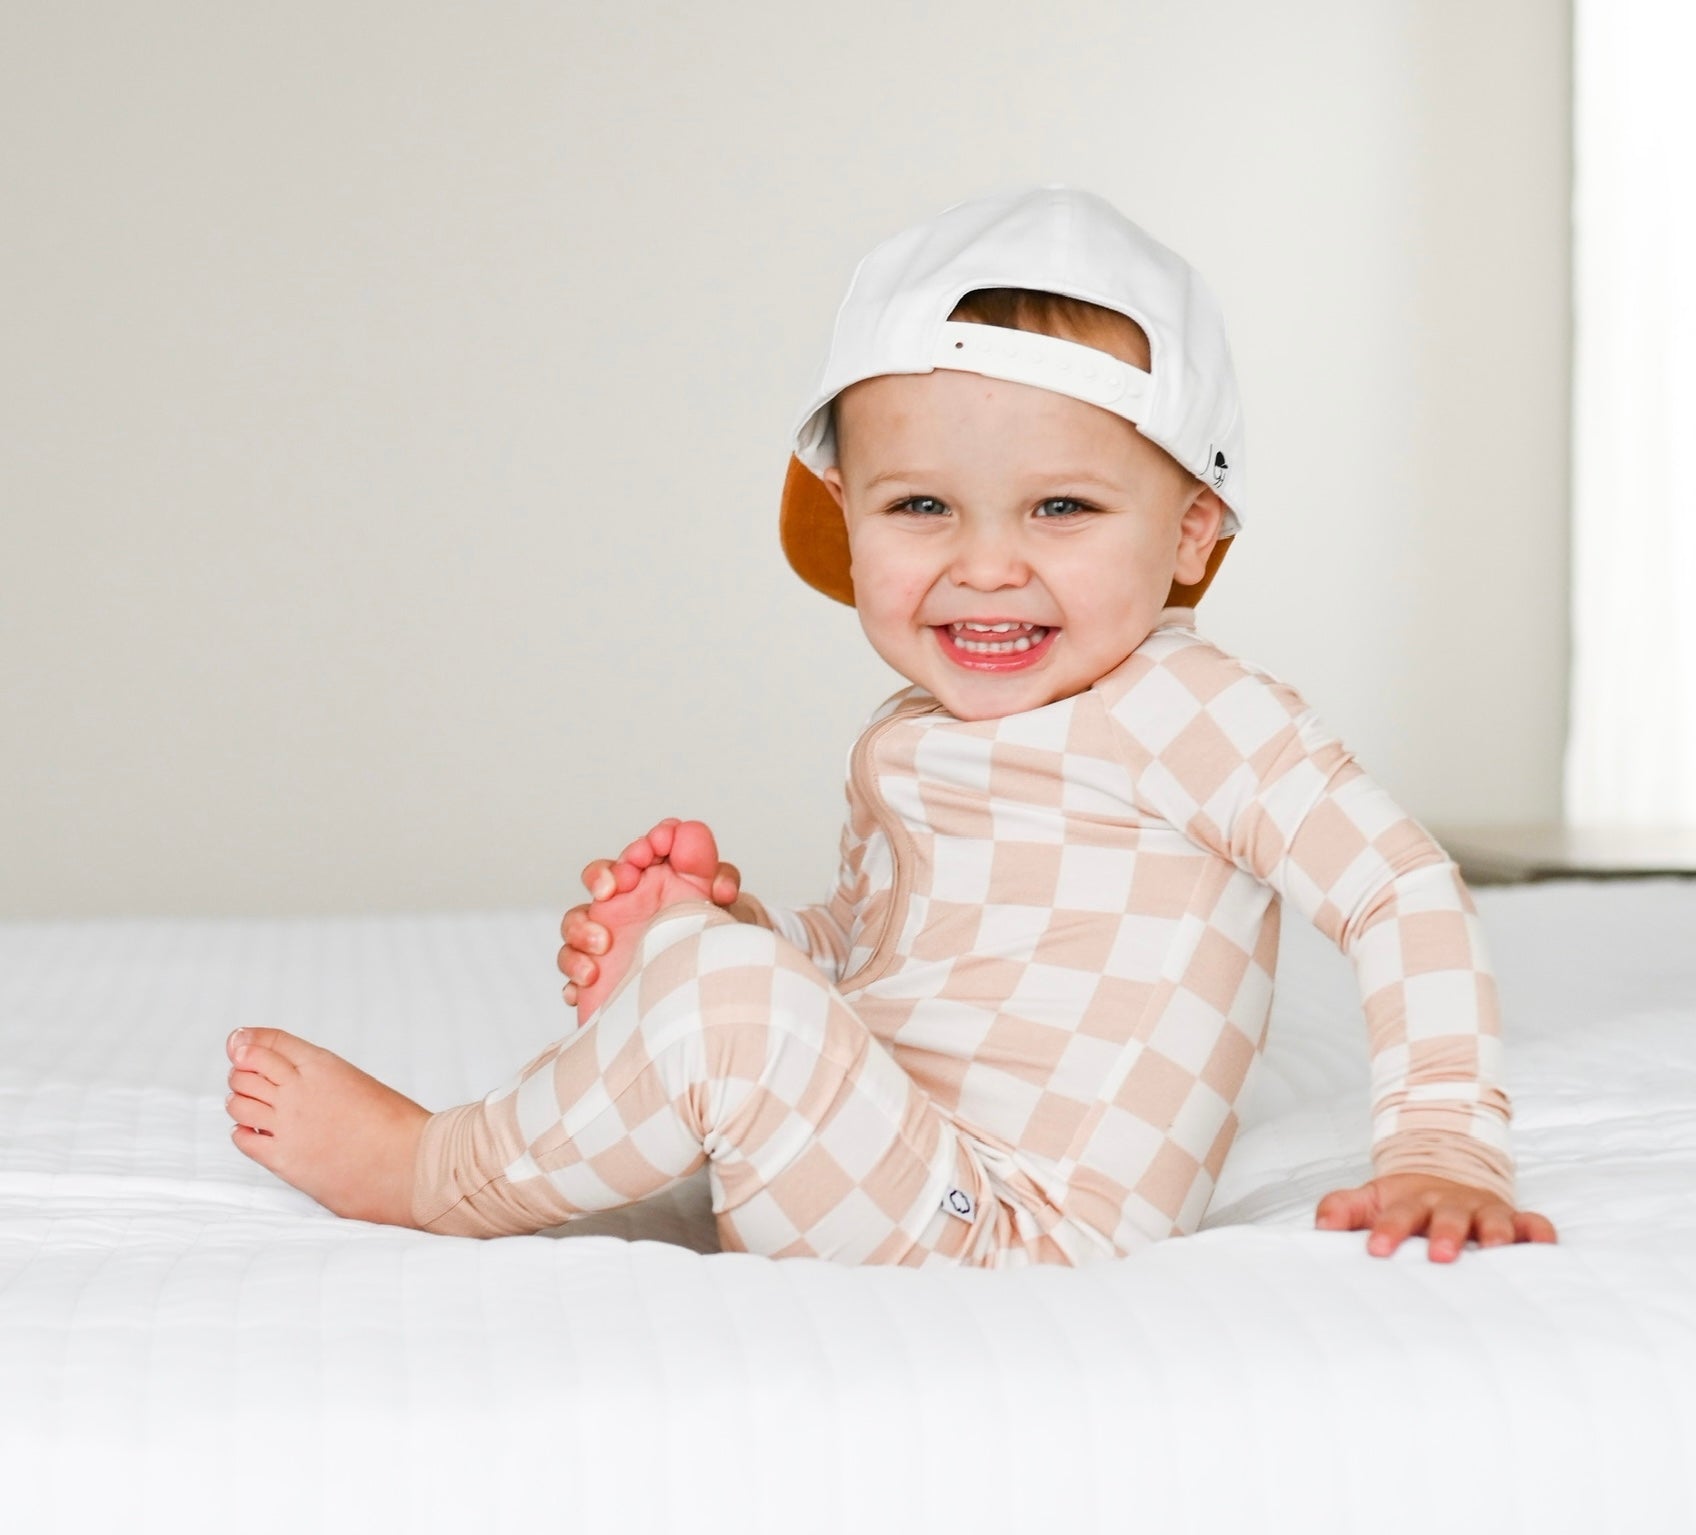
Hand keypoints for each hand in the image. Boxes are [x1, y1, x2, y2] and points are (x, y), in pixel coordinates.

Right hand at [556, 818, 741, 1012]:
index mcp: (657, 887)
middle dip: (601, 876)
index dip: (640, 849)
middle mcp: (627, 910)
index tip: (651, 853)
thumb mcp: (716, 906)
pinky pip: (570, 967)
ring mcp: (607, 941)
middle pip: (598, 878)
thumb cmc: (709, 949)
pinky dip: (575, 970)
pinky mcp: (596, 975)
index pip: (638, 854)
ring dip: (581, 928)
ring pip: (574, 922)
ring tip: (603, 945)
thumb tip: (690, 836)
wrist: (703, 1004)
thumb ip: (709, 868)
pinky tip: (590, 977)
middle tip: (617, 887)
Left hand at [1314, 1172, 1557, 1261]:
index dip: (1387, 1231)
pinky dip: (1541, 1233)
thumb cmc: (1404, 1202)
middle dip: (1446, 1234)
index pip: (1397, 1215)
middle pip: (1448, 1217)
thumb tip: (1319, 1226)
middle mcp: (1450, 1205)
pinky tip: (1546, 1247)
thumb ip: (1341, 1208)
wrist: (1442, 1174)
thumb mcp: (1369, 1199)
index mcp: (1413, 1202)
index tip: (1376, 1250)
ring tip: (1497, 1250)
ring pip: (1493, 1219)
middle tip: (1440, 1255)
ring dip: (1497, 1233)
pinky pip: (1533, 1223)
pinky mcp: (1513, 1218)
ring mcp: (1483, 1211)